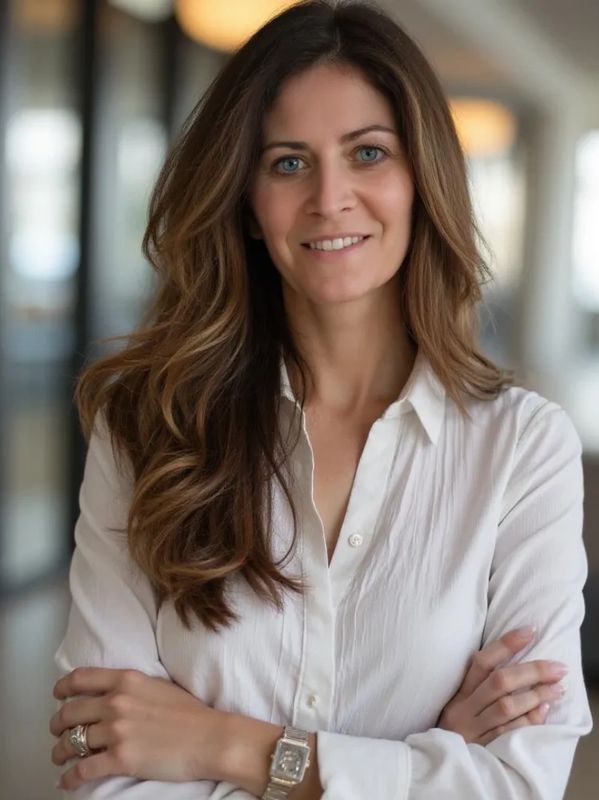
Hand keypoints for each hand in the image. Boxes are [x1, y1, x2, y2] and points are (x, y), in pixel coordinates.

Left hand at [50, 667, 227, 790]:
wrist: (209, 738)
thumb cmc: (190, 713)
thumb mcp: (157, 685)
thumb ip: (131, 686)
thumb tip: (113, 693)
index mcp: (126, 680)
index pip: (81, 678)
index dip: (63, 688)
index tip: (58, 695)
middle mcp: (116, 702)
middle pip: (70, 712)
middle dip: (58, 724)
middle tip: (57, 731)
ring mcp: (117, 731)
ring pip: (72, 742)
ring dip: (60, 752)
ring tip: (60, 757)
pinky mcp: (120, 759)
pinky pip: (82, 770)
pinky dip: (70, 778)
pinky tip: (67, 782)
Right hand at [437, 627, 567, 745]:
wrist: (437, 766)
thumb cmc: (456, 730)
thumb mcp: (459, 704)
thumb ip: (479, 685)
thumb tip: (515, 663)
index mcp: (459, 692)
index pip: (482, 661)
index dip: (506, 644)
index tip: (530, 631)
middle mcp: (464, 708)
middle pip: (499, 682)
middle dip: (532, 671)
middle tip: (558, 668)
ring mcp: (473, 729)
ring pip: (506, 707)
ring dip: (536, 695)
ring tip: (558, 689)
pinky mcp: (482, 749)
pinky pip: (509, 733)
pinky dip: (528, 721)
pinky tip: (544, 711)